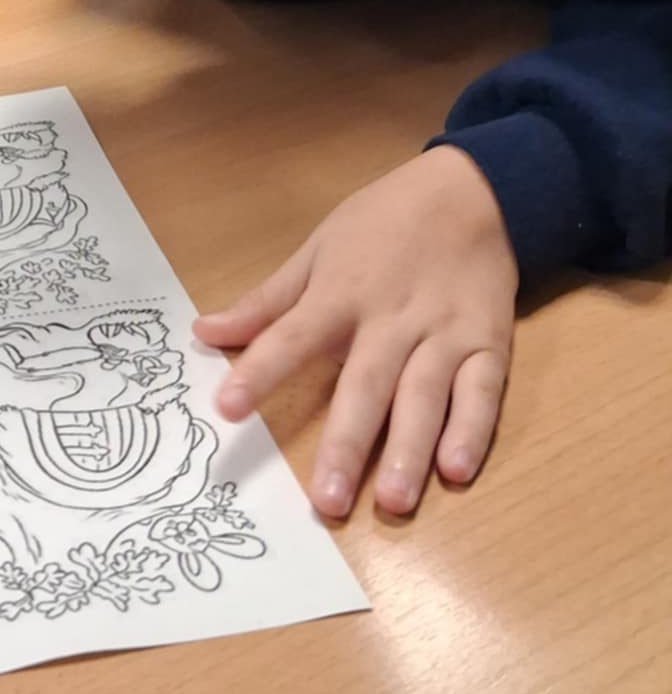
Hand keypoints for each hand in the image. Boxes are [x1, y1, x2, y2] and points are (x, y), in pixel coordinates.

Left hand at [196, 149, 517, 516]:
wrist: (473, 191)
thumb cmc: (383, 221)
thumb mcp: (318, 248)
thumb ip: (266, 301)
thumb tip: (204, 330)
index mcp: (341, 292)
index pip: (293, 336)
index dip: (261, 372)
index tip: (227, 408)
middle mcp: (391, 318)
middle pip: (366, 385)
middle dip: (346, 444)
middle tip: (325, 501)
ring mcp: (444, 333)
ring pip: (424, 397)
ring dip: (409, 450)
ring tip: (392, 501)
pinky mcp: (489, 344)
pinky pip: (482, 392)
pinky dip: (472, 430)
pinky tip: (457, 469)